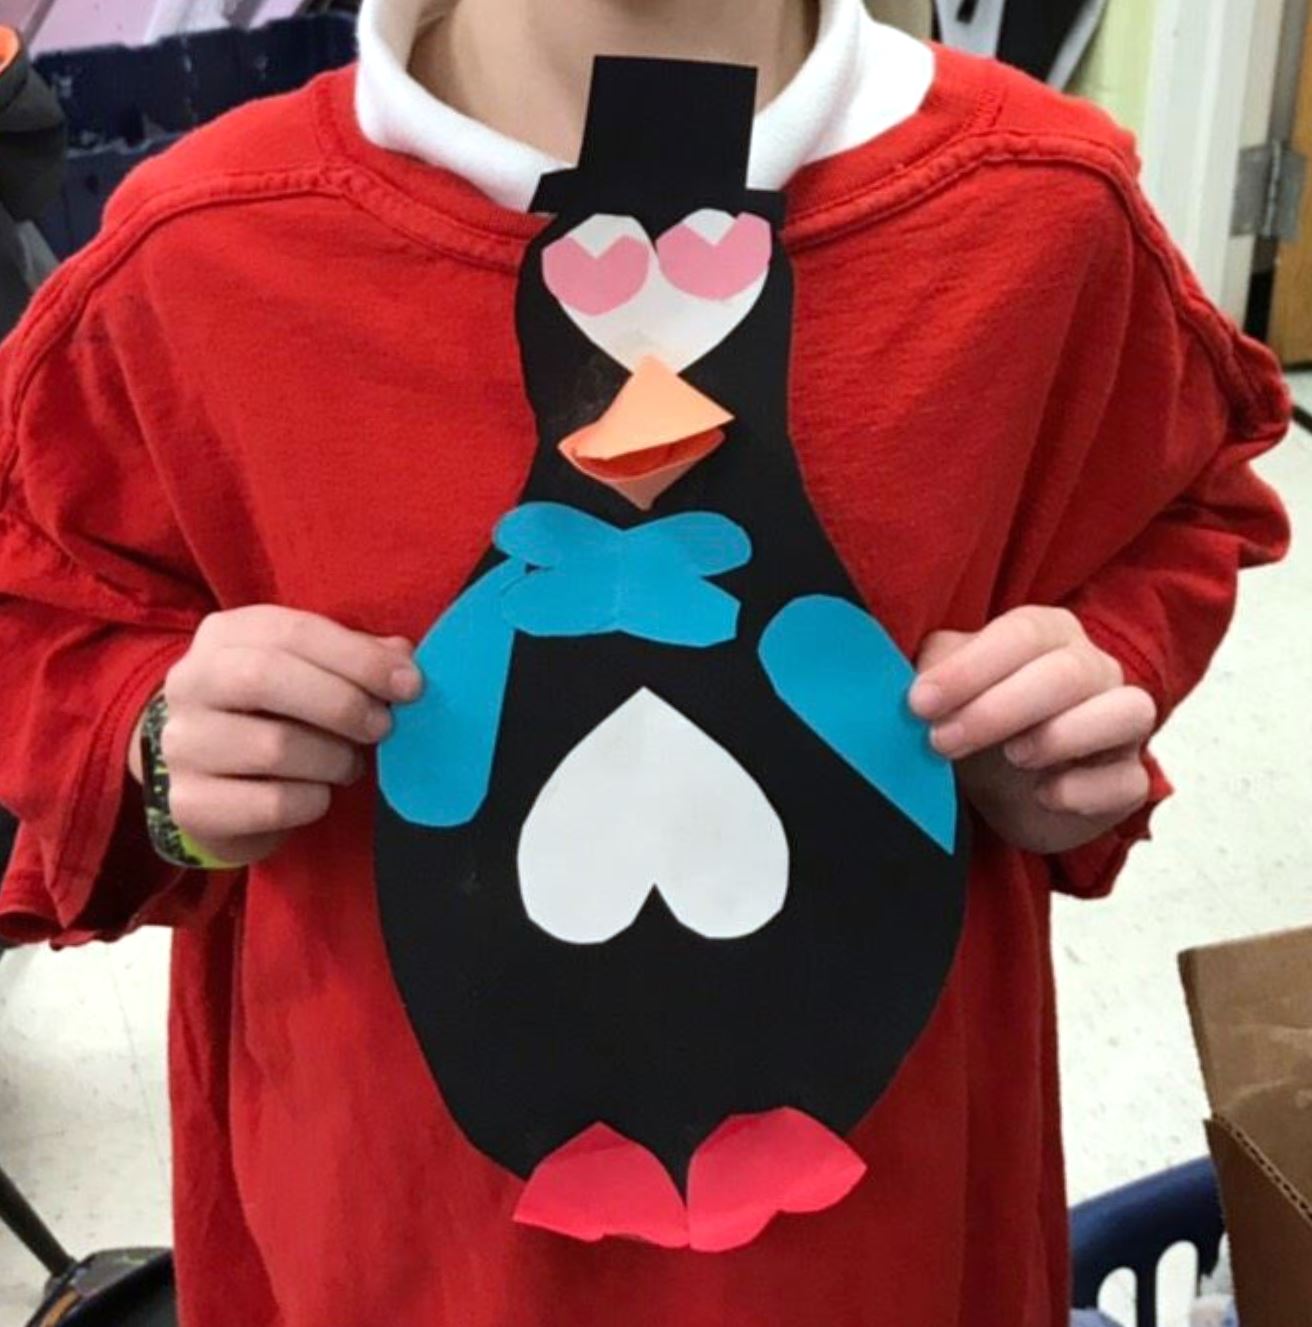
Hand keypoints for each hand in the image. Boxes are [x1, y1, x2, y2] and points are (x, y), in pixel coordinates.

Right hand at [134, 606, 421, 866]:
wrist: (214, 779)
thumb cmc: (277, 714)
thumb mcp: (313, 673)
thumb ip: (356, 658)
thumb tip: (403, 659)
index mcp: (226, 636)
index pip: (294, 632)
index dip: (360, 658)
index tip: (410, 685)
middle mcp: (191, 682)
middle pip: (267, 678)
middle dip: (343, 704)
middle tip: (382, 727)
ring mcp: (182, 744)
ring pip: (273, 747)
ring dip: (333, 760)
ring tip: (347, 764)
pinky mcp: (189, 803)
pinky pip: (271, 804)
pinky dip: (313, 801)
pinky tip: (317, 794)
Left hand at [909, 607, 1156, 854]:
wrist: (1002, 791)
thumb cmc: (976, 723)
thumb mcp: (946, 690)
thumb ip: (931, 670)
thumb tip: (911, 678)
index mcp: (1047, 634)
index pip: (1022, 633)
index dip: (970, 668)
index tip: (920, 703)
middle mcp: (1093, 670)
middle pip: (1067, 673)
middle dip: (998, 709)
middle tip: (942, 741)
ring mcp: (1120, 724)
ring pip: (1125, 712)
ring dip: (1063, 735)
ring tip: (1012, 756)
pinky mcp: (1127, 781)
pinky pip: (1129, 780)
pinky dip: (1086, 789)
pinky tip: (1044, 796)